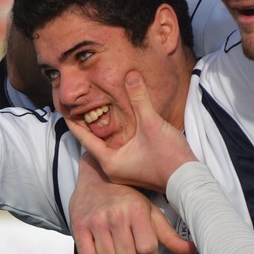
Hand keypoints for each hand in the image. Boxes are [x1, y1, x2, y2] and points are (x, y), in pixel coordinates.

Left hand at [67, 71, 196, 193]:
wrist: (189, 179)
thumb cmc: (169, 156)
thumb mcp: (152, 123)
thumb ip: (139, 98)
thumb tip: (130, 74)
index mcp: (110, 161)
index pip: (85, 139)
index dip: (74, 123)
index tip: (64, 110)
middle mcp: (113, 170)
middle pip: (93, 144)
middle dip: (86, 126)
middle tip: (77, 109)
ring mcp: (123, 173)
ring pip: (106, 149)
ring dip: (101, 133)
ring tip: (93, 115)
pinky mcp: (133, 171)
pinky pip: (117, 152)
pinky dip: (113, 139)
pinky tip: (116, 128)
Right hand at [70, 154, 193, 253]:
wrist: (96, 176)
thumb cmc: (129, 197)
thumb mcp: (150, 211)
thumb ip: (169, 234)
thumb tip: (194, 249)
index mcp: (137, 210)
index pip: (148, 251)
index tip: (145, 248)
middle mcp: (116, 215)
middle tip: (127, 241)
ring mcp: (95, 220)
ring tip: (113, 240)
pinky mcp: (78, 225)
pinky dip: (94, 253)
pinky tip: (98, 240)